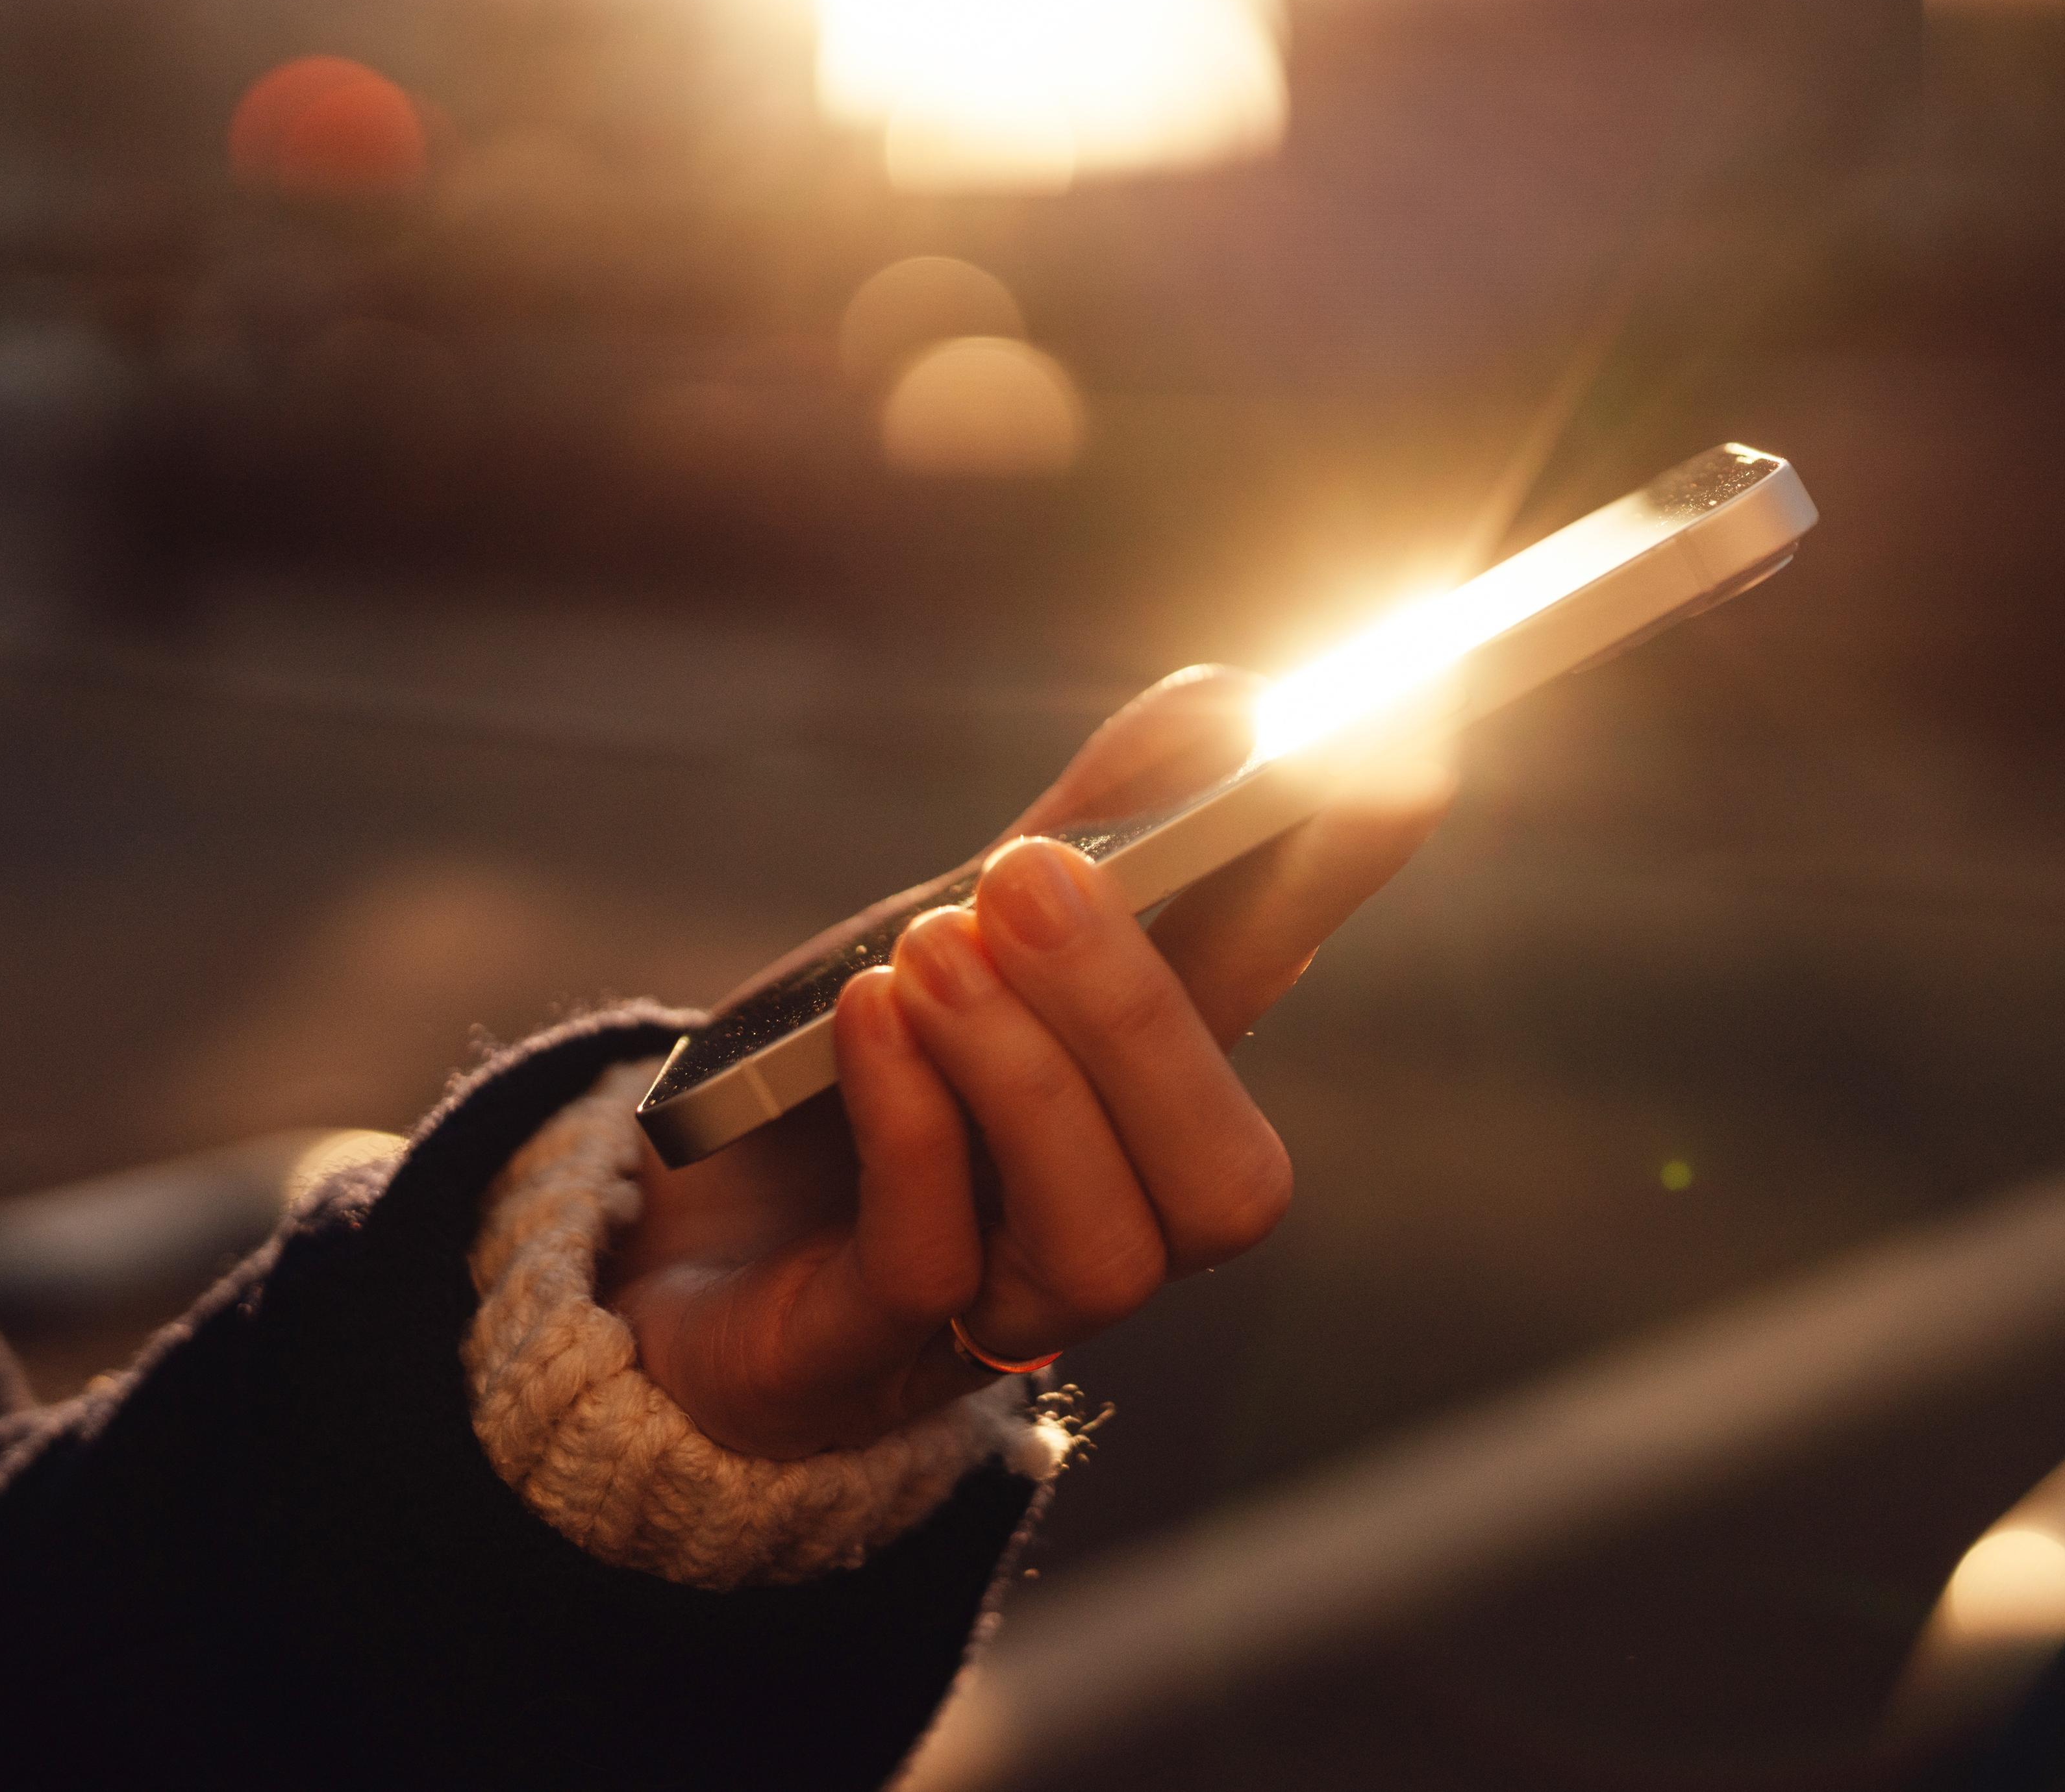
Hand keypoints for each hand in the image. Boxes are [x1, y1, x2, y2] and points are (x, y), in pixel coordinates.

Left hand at [602, 667, 1451, 1458]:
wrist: (672, 1230)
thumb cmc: (852, 1075)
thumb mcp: (956, 922)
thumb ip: (1092, 830)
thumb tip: (1229, 705)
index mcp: (1155, 1084)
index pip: (1275, 978)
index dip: (1335, 882)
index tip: (1392, 756)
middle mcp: (1118, 1211)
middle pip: (1226, 1176)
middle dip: (1137, 1016)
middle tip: (1031, 880)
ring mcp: (1009, 1302)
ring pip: (1105, 1238)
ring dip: (1026, 1077)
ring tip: (931, 956)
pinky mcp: (873, 1359)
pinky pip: (933, 1264)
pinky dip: (914, 1129)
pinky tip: (869, 1025)